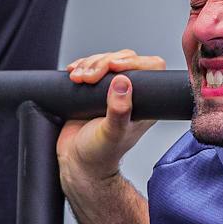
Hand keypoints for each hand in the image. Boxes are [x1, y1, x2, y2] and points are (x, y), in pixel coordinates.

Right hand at [57, 51, 165, 193]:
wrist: (77, 163)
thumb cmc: (99, 154)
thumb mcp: (111, 134)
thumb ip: (119, 111)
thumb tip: (123, 81)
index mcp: (144, 104)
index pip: (150, 69)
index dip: (134, 61)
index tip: (113, 66)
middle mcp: (131, 95)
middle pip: (125, 59)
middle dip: (103, 62)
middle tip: (87, 77)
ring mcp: (111, 91)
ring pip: (106, 61)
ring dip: (89, 63)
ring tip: (76, 78)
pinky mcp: (94, 90)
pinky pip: (91, 67)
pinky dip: (80, 66)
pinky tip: (72, 72)